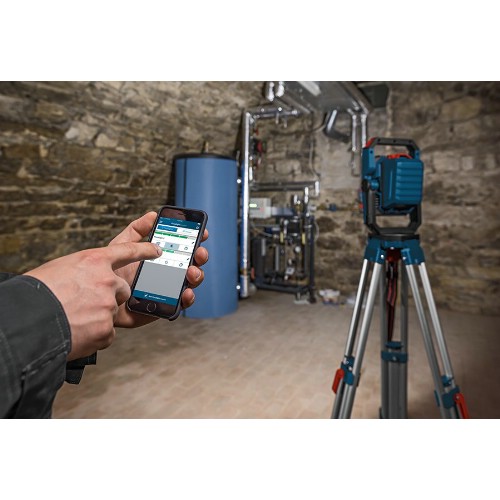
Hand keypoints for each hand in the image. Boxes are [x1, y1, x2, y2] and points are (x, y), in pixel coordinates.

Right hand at [25, 242, 160, 360]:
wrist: (26, 323)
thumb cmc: (36, 294)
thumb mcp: (59, 270)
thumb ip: (83, 273)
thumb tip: (90, 283)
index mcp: (92, 260)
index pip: (127, 250)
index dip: (145, 250)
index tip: (157, 250)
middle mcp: (106, 280)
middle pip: (123, 288)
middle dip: (110, 296)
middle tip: (85, 303)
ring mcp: (109, 304)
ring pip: (113, 311)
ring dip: (98, 316)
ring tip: (72, 319)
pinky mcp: (107, 327)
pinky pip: (107, 332)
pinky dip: (94, 335)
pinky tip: (76, 332)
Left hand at [110, 211, 208, 327]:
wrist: (100, 297)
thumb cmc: (110, 273)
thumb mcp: (121, 247)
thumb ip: (136, 231)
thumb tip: (152, 215)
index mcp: (160, 257)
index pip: (183, 247)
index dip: (195, 239)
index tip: (202, 233)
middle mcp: (168, 273)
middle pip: (192, 263)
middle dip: (200, 256)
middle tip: (198, 253)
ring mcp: (168, 290)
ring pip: (190, 283)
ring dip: (197, 275)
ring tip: (191, 272)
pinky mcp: (164, 307)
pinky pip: (181, 304)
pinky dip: (187, 298)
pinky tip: (185, 292)